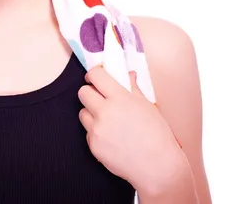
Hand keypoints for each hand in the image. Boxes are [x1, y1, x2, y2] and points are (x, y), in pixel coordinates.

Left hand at [78, 66, 184, 194]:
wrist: (157, 167)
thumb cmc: (157, 136)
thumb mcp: (148, 106)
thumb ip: (133, 88)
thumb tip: (128, 75)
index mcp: (120, 99)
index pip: (96, 76)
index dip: (95, 74)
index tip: (97, 77)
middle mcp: (105, 112)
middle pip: (83, 93)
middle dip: (90, 92)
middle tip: (100, 97)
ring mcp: (97, 130)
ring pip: (82, 113)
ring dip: (91, 113)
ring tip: (108, 120)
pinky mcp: (93, 146)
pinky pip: (88, 132)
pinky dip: (96, 132)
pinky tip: (111, 137)